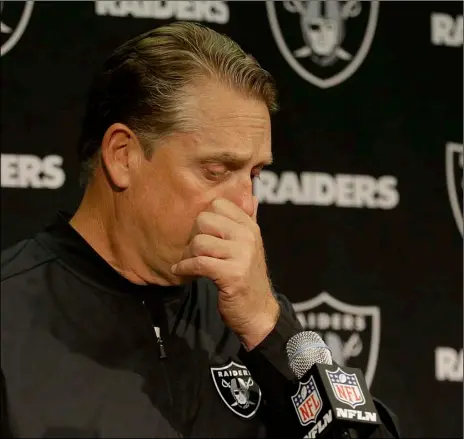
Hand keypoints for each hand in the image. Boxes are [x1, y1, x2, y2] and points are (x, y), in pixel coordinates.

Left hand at [171, 197, 279, 349]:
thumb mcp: (251, 246)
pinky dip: (184, 268)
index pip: (218, 204)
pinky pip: (198, 263)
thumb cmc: (248, 278)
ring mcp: (242, 255)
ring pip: (199, 242)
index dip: (204, 218)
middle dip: (193, 236)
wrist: (257, 312)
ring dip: (187, 255)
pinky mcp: (232, 274)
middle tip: (193, 251)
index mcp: (250, 227)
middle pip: (204, 220)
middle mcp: (248, 237)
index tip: (202, 234)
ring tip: (189, 263)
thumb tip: (251, 196)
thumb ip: (249, 220)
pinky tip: (182, 272)